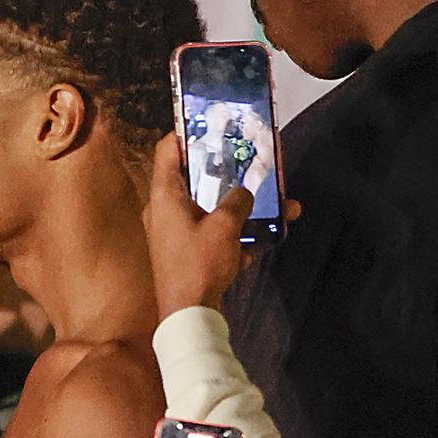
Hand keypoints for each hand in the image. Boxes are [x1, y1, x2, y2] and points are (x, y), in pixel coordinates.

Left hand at [144, 134, 253, 319]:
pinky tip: (260, 243)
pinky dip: (234, 235)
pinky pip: (212, 234)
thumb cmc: (198, 265)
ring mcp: (173, 233)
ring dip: (238, 207)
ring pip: (208, 208)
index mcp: (164, 196)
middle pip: (193, 178)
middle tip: (248, 159)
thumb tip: (243, 192)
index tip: (208, 123)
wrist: (188, 315)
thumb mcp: (225, 227)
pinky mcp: (185, 253)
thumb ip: (237, 201)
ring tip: (273, 202)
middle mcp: (164, 210)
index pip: (168, 151)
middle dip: (224, 171)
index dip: (186, 133)